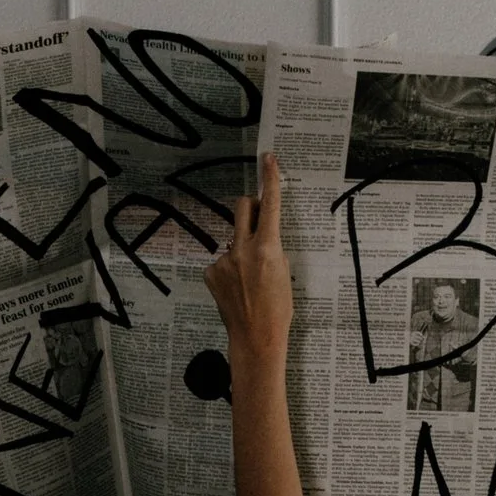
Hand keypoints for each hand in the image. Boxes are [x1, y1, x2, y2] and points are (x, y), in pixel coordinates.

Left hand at [204, 152, 292, 368]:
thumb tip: (264, 234)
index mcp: (268, 248)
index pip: (270, 204)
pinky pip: (222, 260)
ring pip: (234, 239)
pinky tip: (236, 289)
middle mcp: (243, 250)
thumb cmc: (278, 309)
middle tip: (259, 221)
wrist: (255, 338)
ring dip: (242, 249)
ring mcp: (224, 261)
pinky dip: (229, 270)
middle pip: (242, 207)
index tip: (268, 158)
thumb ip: (274, 248)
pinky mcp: (211, 273)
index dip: (270, 178)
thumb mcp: (285, 273)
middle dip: (251, 208)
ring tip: (249, 279)